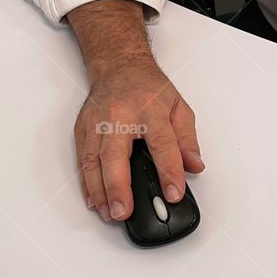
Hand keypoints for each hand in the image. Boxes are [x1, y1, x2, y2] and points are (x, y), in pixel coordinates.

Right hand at [68, 0, 204, 221]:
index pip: (162, 143)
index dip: (169, 171)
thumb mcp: (179, 108)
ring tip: (109, 213)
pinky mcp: (83, 129)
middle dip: (119, 187)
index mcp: (150, 108)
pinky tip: (94, 200)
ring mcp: (97, 122)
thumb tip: (194, 166)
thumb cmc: (148, 87)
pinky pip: (83, 160)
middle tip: (124, 212)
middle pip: (116, 155)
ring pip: (93, 161)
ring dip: (99, 191)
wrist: (119, 64)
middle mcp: (120, 115)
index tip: (173, 193)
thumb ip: (188, 140)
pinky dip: (87, 184)